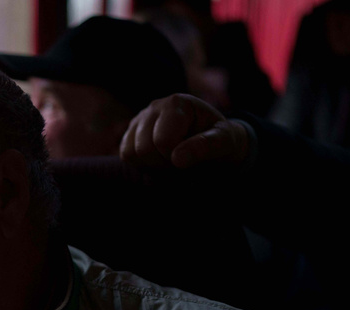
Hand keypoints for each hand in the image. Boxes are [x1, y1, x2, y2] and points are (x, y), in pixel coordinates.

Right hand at [119, 93, 249, 169]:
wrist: (212, 142)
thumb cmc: (218, 140)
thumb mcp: (223, 142)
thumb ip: (205, 146)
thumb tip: (178, 159)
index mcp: (176, 103)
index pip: (163, 141)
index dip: (176, 158)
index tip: (192, 158)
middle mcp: (154, 107)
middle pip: (144, 149)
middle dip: (164, 164)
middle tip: (183, 163)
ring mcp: (140, 119)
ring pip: (130, 153)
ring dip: (153, 167)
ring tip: (172, 162)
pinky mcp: (131, 133)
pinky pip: (126, 155)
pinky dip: (143, 165)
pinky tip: (161, 162)